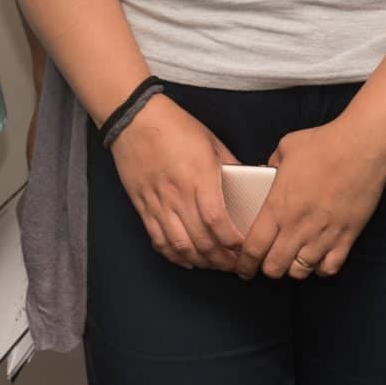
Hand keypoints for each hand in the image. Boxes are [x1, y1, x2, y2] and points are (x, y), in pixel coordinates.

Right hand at [109, 95, 242, 270]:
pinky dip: (174, 255)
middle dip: (221, 259)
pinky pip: (158, 239)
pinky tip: (187, 260)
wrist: (135, 119)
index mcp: (199, 177)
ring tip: (215, 265)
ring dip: (200, 261)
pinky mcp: (143, 206)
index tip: (245, 248)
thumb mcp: (211, 141)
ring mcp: (158, 203)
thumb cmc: (176, 126)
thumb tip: (250, 180)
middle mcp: (178, 195)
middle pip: (201, 240)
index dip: (232, 242)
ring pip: (180, 246)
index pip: (217, 221)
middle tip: (235, 264)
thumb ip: (230, 165)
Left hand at [234, 114, 385, 280]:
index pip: (253, 248)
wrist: (362, 147)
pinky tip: (317, 257)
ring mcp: (323, 235)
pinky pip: (329, 268)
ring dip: (292, 268)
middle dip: (267, 269)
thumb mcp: (286, 148)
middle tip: (267, 263)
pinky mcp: (346, 237)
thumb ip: (271, 165)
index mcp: (278, 207)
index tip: (243, 267)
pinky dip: (320, 268)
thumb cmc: (324, 144)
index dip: (245, 264)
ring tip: (292, 259)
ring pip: (300, 272)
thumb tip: (267, 172)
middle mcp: (298, 227)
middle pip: (274, 267)